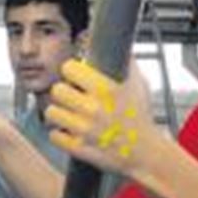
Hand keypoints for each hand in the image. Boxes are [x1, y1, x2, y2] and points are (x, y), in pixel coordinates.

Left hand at [44, 59, 156, 176]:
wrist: (146, 153)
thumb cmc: (141, 118)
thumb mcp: (139, 85)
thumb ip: (126, 63)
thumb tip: (118, 43)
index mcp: (106, 89)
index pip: (69, 68)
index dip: (71, 71)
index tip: (75, 77)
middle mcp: (93, 108)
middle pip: (57, 90)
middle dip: (63, 92)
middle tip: (71, 97)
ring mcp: (84, 130)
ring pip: (51, 113)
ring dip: (59, 113)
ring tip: (69, 114)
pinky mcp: (79, 148)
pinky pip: (54, 135)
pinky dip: (60, 134)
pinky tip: (70, 131)